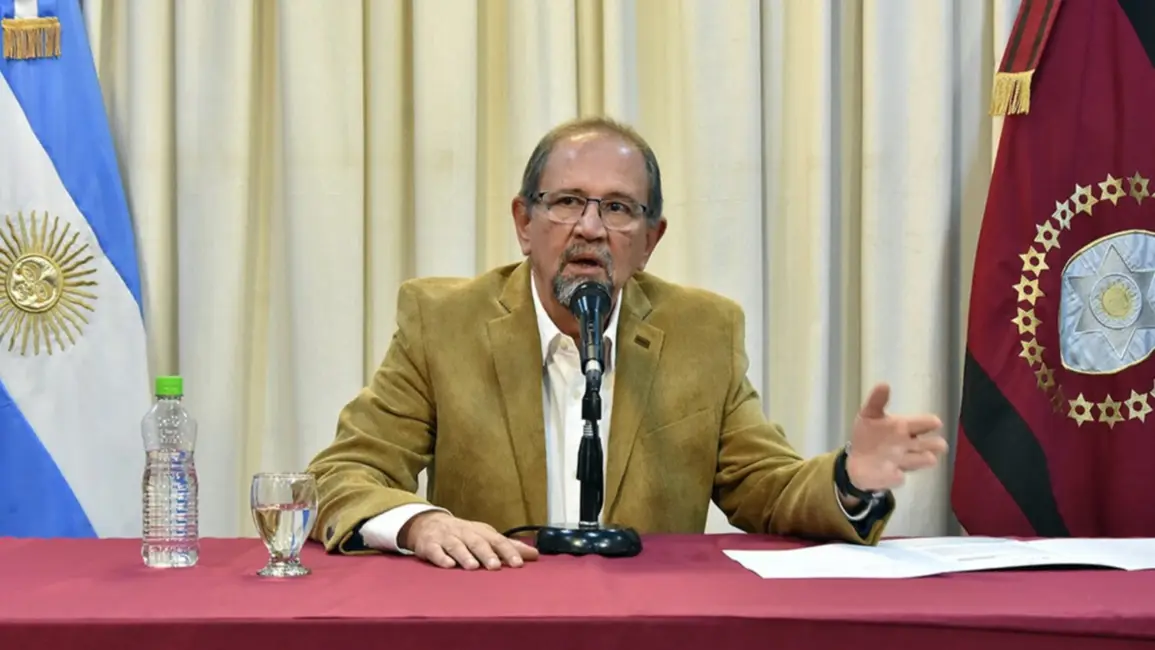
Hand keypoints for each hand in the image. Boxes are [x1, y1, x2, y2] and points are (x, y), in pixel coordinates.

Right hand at [398, 511, 539, 569]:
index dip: (508, 551)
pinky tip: (448, 565)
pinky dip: (441, 558)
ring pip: (456, 546)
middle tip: (495, 566)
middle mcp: (465, 533)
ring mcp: (447, 539)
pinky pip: (435, 551)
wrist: (428, 523)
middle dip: (486, 554)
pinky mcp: (430, 545)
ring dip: (465, 555)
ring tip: (473, 567)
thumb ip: (509, 547)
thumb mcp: (486, 536)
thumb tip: (535, 555)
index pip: (498, 541)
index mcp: (481, 532)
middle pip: (477, 542)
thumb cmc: (464, 534)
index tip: (518, 564)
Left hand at [845, 383, 946, 491]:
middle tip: (923, 443)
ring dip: (920, 458)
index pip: (926, 423)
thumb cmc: (868, 436)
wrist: (858, 462)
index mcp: (906, 427)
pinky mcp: (896, 476)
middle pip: (934, 444)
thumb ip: (876, 401)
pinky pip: (901, 476)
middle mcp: (911, 445)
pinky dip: (896, 473)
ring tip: (906, 455)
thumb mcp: (868, 415)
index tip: (933, 423)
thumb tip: (884, 384)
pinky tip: (891, 469)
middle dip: (934, 444)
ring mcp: (906, 462)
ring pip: (926, 459)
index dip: (930, 423)